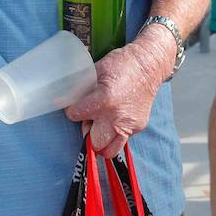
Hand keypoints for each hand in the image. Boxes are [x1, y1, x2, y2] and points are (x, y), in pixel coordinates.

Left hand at [66, 37, 167, 157]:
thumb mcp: (96, 70)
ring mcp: (130, 125)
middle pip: (93, 142)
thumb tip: (67, 99)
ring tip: (100, 127)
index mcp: (103, 100)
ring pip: (110, 150)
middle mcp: (117, 117)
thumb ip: (82, 89)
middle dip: (88, 132)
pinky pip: (122, 139)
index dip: (73, 110)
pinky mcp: (139, 127)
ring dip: (102, 142)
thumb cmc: (122, 64)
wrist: (149, 65)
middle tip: (89, 120)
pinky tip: (115, 118)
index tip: (76, 106)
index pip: (75, 116)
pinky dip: (115, 132)